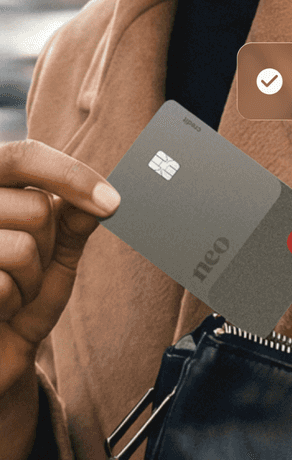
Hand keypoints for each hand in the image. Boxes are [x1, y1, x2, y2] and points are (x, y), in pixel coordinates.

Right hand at [0, 140, 118, 459]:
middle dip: (48, 246)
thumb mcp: (53, 257)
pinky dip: (10, 302)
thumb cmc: (17, 301)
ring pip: (23, 246)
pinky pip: (1, 283)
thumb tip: (103, 191)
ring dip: (29, 280)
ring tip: (8, 293)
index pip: (22, 156)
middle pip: (35, 208)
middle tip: (27, 270)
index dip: (70, 174)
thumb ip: (72, 221)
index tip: (113, 203)